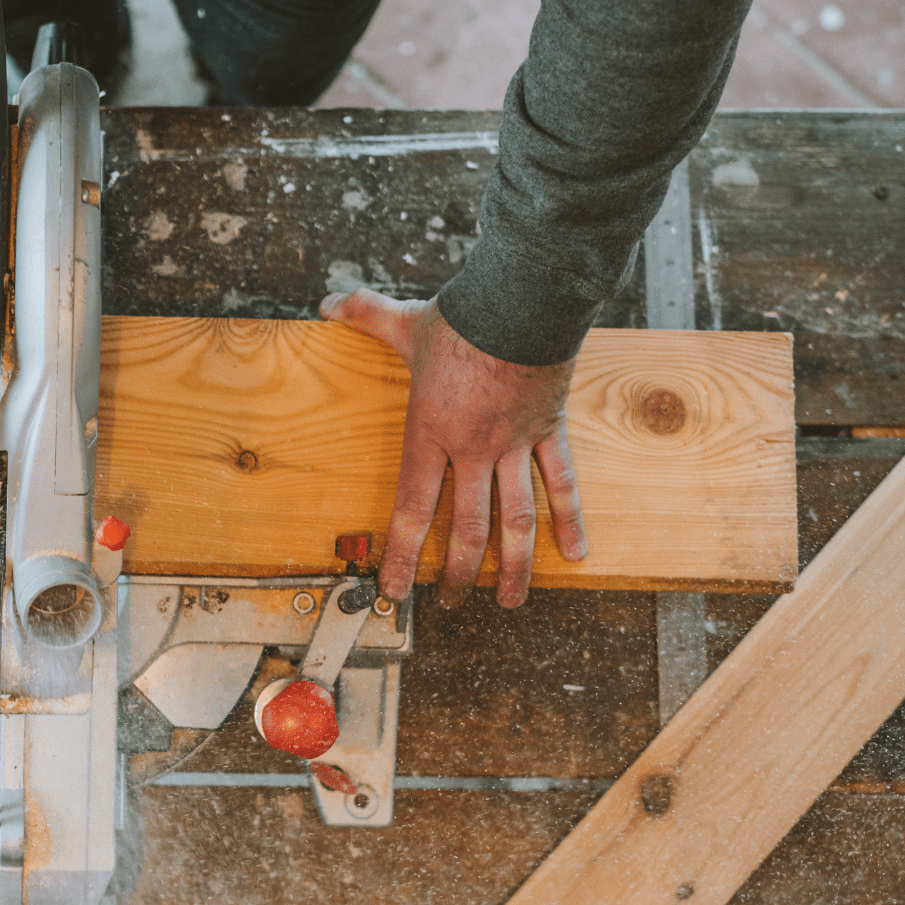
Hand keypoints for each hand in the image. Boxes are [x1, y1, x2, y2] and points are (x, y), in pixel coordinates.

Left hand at [324, 287, 587, 608]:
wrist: (524, 302)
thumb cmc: (463, 317)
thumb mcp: (404, 321)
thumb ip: (363, 315)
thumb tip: (327, 301)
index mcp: (430, 431)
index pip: (413, 507)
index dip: (404, 554)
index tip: (397, 590)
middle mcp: (472, 448)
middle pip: (467, 527)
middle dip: (460, 573)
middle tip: (453, 603)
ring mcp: (514, 444)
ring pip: (516, 519)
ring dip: (515, 565)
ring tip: (511, 602)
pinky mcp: (548, 431)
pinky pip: (561, 483)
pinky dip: (570, 519)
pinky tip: (576, 554)